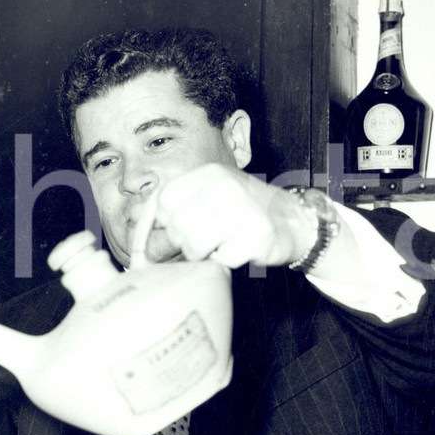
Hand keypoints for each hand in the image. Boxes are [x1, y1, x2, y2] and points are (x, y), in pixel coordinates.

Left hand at [149, 163, 313, 268]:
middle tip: (200, 240)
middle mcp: (226, 187)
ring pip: (193, 245)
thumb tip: (141, 238)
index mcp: (210, 173)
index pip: (164, 198)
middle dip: (182, 241)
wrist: (292, 219)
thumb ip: (179, 206)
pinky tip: (235, 250)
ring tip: (215, 245)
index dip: (158, 221)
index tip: (164, 233)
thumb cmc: (242, 210)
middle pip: (176, 225)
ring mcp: (243, 211)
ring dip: (201, 254)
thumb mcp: (211, 193)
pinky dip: (224, 261)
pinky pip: (220, 259)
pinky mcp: (257, 236)